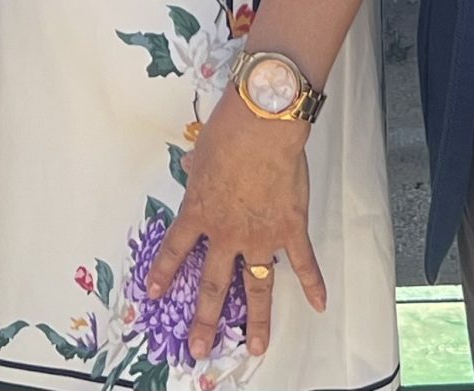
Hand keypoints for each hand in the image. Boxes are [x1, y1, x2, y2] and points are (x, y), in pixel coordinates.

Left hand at [144, 100, 325, 358]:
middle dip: (204, 321)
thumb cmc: (226, 134)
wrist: (261, 126)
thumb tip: (187, 164)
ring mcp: (260, 237)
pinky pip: (303, 263)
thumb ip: (195, 167)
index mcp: (198, 214)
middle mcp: (226, 234)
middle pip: (212, 286)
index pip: (174, 249)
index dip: (163, 273)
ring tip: (258, 348)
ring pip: (257, 287)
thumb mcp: (200, 152)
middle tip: (199, 349)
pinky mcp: (290, 230)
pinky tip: (320, 305)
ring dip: (258, 321)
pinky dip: (313, 284)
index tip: (153, 295)